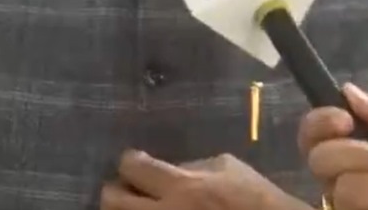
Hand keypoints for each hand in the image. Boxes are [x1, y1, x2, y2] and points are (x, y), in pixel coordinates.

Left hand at [100, 150, 304, 209]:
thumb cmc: (256, 200)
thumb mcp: (229, 168)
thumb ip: (194, 166)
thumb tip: (169, 168)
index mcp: (183, 187)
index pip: (132, 167)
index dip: (130, 162)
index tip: (136, 162)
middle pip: (112, 201)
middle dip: (117, 191)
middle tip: (131, 189)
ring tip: (142, 206)